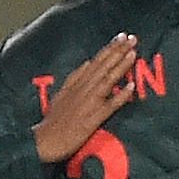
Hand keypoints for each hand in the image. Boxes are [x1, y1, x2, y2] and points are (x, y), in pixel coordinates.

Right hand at [31, 33, 138, 163]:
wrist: (45, 140)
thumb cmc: (54, 121)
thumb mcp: (62, 94)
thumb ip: (75, 78)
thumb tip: (87, 62)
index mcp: (76, 83)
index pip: (95, 62)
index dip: (109, 49)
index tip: (121, 37)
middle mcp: (83, 89)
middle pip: (103, 66)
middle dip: (118, 51)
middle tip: (131, 38)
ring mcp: (89, 102)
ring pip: (107, 80)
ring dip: (120, 66)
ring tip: (132, 52)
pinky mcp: (93, 118)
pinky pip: (110, 105)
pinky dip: (120, 95)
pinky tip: (131, 86)